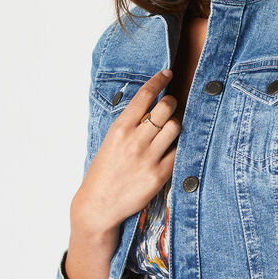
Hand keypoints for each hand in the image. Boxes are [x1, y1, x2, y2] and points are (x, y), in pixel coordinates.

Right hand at [71, 68, 180, 241]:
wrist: (98, 205)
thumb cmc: (104, 172)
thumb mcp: (110, 142)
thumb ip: (129, 125)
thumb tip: (151, 107)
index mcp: (119, 129)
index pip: (143, 96)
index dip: (158, 80)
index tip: (167, 73)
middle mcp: (134, 141)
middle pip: (165, 108)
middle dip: (171, 103)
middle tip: (170, 106)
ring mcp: (148, 158)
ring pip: (175, 127)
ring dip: (176, 125)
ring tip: (170, 131)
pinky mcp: (159, 175)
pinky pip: (178, 152)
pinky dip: (178, 147)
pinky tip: (173, 148)